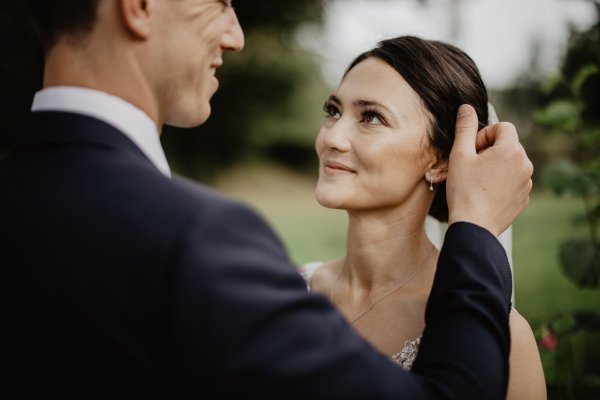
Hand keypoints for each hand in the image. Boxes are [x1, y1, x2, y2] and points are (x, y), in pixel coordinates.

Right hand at [446, 104, 532, 235]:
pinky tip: (484, 193)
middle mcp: (525, 164)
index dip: (484, 135)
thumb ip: (465, 128)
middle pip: (507, 145)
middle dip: (489, 150)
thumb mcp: (459, 155)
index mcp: (511, 150)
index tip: (471, 150)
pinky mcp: (524, 197)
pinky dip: (500, 182)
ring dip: (495, 166)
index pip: (503, 127)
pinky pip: (513, 180)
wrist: (474, 227)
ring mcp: (527, 182)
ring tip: (476, 181)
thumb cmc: (464, 191)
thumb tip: (466, 107)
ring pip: (510, 163)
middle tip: (470, 166)